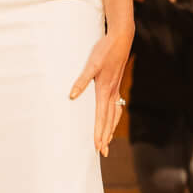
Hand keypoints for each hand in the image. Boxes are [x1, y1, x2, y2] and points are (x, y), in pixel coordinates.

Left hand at [70, 29, 132, 157]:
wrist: (121, 39)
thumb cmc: (104, 51)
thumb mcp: (91, 64)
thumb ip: (81, 81)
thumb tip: (71, 96)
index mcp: (104, 90)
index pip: (101, 117)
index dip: (99, 133)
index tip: (98, 146)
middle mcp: (111, 93)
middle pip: (109, 120)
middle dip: (106, 137)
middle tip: (103, 152)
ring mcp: (115, 89)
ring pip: (114, 114)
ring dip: (110, 129)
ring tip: (108, 142)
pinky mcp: (116, 85)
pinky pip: (117, 106)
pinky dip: (114, 117)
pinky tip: (113, 120)